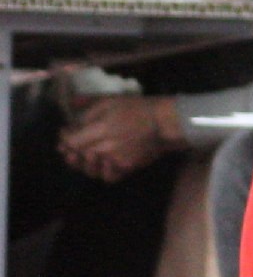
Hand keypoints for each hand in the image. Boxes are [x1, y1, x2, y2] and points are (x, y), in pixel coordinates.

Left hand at [60, 95, 179, 182]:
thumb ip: (88, 106)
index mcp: (100, 129)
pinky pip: (107, 176)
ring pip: (89, 169)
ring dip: (83, 163)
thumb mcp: (111, 100)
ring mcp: (115, 160)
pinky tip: (103, 164)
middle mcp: (105, 148)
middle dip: (70, 150)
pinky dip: (102, 172)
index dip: (64, 138)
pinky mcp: (126, 168)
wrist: (165, 123)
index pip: (71, 141)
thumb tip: (70, 107)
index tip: (65, 131)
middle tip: (71, 144)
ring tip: (86, 155)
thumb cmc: (138, 108)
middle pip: (78, 155)